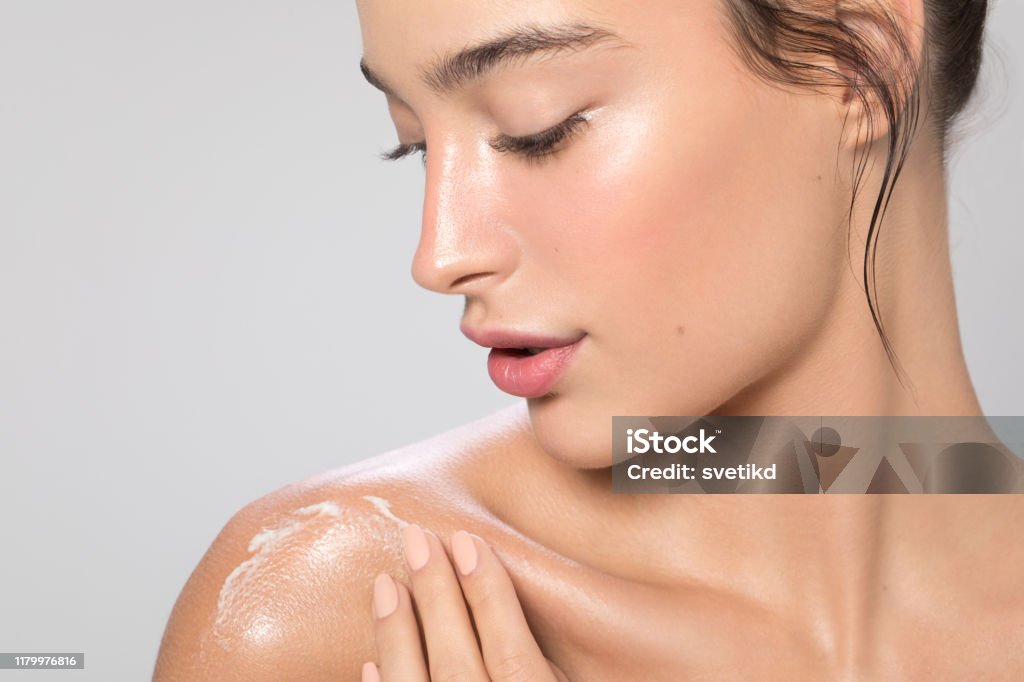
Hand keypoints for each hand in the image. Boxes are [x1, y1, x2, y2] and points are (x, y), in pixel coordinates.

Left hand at [362, 524, 568, 681]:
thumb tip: (504, 606)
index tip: (468, 541)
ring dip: (397, 633)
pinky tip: (371, 660)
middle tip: (419, 538)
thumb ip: (545, 670)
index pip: (511, 652)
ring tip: (385, 583)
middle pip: (456, 661)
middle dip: (437, 594)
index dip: (490, 594)